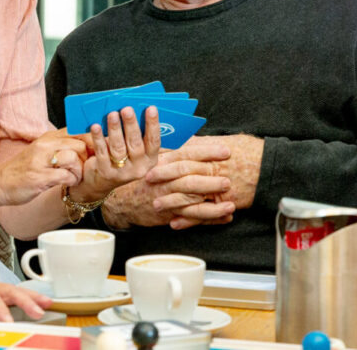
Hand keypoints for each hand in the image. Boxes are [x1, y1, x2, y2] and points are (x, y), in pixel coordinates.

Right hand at [0, 131, 88, 207]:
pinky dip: (71, 181)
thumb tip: (85, 144)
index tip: (93, 152)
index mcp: (47, 137)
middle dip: (86, 158)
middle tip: (81, 168)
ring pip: (74, 158)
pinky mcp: (40, 177)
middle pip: (80, 144)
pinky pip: (66, 176)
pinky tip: (67, 183)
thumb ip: (60, 146)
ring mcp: (41, 161)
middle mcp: (44, 145)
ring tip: (74, 177)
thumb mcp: (41, 151)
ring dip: (79, 171)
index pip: (77, 130)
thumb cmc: (23, 169)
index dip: (91, 141)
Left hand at [0, 276, 49, 321]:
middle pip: (8, 290)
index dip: (0, 309)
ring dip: (33, 297)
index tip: (9, 322)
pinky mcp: (1, 294)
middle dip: (25, 301)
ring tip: (47, 304)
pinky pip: (18, 295)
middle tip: (37, 313)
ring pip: (16, 290)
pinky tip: (44, 304)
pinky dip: (32, 298)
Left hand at [68, 106, 161, 201]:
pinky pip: (102, 153)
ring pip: (118, 147)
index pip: (154, 141)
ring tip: (112, 114)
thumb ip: (136, 135)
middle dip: (131, 125)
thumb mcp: (133, 152)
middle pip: (135, 144)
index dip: (153, 125)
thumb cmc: (120, 159)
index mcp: (149, 160)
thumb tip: (133, 110)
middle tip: (127, 109)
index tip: (151, 108)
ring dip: (115, 129)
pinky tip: (96, 127)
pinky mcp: (106, 172)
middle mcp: (138, 168)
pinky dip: (98, 138)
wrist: (101, 182)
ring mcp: (122, 172)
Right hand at [103, 139, 233, 229]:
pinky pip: (192, 218)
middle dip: (210, 181)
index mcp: (164, 162)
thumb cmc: (144, 178)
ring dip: (213, 205)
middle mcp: (166, 180)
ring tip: (232, 205)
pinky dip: (210, 219)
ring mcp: (167, 198)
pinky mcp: (170, 214)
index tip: (225, 151)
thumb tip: (195, 137)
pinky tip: (225, 218)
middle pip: (190, 179)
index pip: (187, 154)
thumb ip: (174, 150)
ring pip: (192, 202)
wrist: (124, 201)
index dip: (206, 152)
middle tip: (228, 180)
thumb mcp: (155, 159)